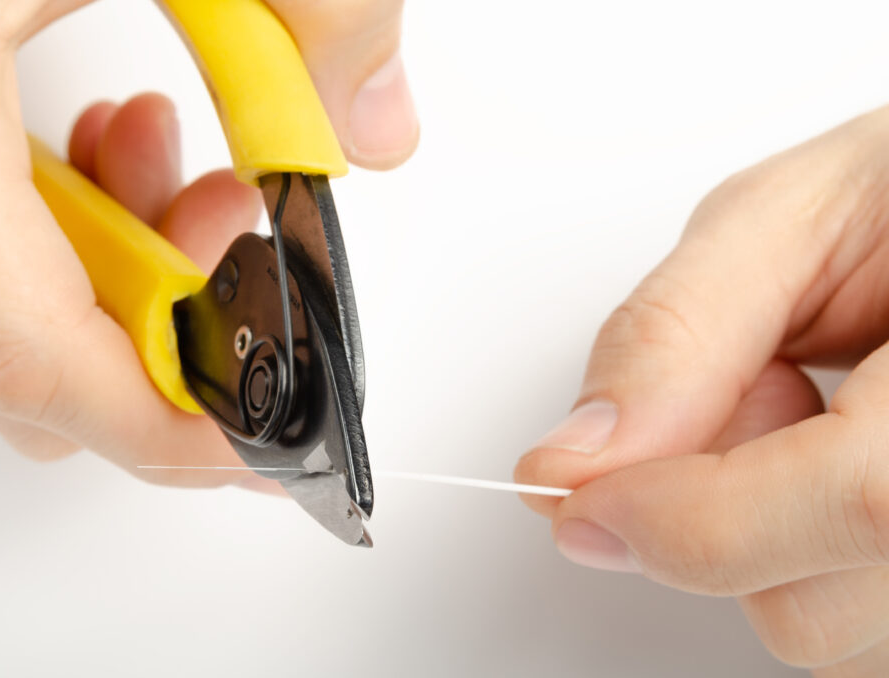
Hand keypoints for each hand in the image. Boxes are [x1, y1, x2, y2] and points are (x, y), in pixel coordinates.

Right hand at [0, 0, 417, 485]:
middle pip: (19, 355)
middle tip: (246, 245)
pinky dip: (82, 225)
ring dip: (130, 277)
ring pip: (1, 306)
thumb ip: (314, 3)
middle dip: (165, 337)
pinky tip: (125, 133)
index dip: (156, 425)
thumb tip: (374, 128)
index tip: (262, 446)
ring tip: (196, 167)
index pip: (26, 347)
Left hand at [515, 108, 888, 675]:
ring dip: (757, 535)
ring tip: (812, 420)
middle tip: (749, 393)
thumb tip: (575, 459)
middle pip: (818, 603)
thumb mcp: (789, 219)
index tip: (576, 495)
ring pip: (825, 633)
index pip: (865, 498)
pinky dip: (795, 559)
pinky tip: (827, 470)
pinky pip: (842, 628)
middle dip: (706, 511)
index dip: (694, 517)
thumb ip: (675, 334)